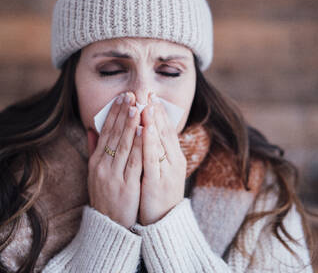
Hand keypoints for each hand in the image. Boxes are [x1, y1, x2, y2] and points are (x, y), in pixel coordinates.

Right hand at [86, 91, 142, 228]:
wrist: (108, 226)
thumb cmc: (105, 197)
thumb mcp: (94, 174)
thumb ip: (94, 150)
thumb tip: (92, 128)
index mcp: (96, 162)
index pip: (105, 133)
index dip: (113, 114)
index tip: (122, 98)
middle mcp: (103, 167)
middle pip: (114, 136)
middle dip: (123, 114)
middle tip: (131, 95)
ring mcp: (114, 177)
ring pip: (124, 146)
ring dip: (131, 126)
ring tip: (137, 107)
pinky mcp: (126, 187)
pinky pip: (134, 163)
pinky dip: (139, 147)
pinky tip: (144, 133)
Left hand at [138, 92, 186, 225]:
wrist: (163, 224)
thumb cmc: (157, 196)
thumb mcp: (158, 172)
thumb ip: (153, 153)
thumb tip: (146, 134)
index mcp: (174, 158)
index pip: (166, 131)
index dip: (159, 113)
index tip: (151, 97)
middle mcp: (174, 162)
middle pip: (164, 132)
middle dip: (156, 112)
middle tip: (149, 93)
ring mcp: (167, 172)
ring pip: (160, 143)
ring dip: (153, 122)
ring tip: (146, 105)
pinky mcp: (157, 182)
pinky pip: (152, 159)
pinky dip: (148, 143)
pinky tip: (144, 129)